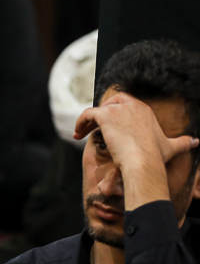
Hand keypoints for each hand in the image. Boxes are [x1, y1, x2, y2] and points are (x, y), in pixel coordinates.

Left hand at [74, 93, 198, 208]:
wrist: (142, 161)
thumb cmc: (156, 156)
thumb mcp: (172, 146)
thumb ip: (183, 142)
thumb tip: (197, 142)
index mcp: (144, 110)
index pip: (126, 102)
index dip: (115, 110)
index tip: (109, 124)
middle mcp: (131, 106)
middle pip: (110, 102)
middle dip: (101, 113)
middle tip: (94, 127)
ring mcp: (117, 110)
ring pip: (96, 109)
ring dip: (86, 120)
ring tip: (80, 132)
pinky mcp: (104, 115)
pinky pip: (86, 113)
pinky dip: (79, 122)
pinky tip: (76, 134)